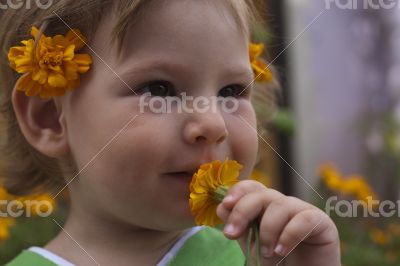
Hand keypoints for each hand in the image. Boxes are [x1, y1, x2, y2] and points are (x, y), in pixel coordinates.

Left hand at [216, 180, 340, 265]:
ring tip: (266, 253)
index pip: (252, 187)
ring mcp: (304, 211)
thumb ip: (239, 226)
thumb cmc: (277, 264)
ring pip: (281, 205)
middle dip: (242, 211)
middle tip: (231, 234)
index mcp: (267, 207)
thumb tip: (222, 207)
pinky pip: (305, 219)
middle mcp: (284, 204)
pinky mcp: (322, 223)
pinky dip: (289, 235)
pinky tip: (281, 251)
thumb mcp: (252, 244)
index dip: (237, 191)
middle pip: (263, 194)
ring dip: (267, 230)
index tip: (225, 206)